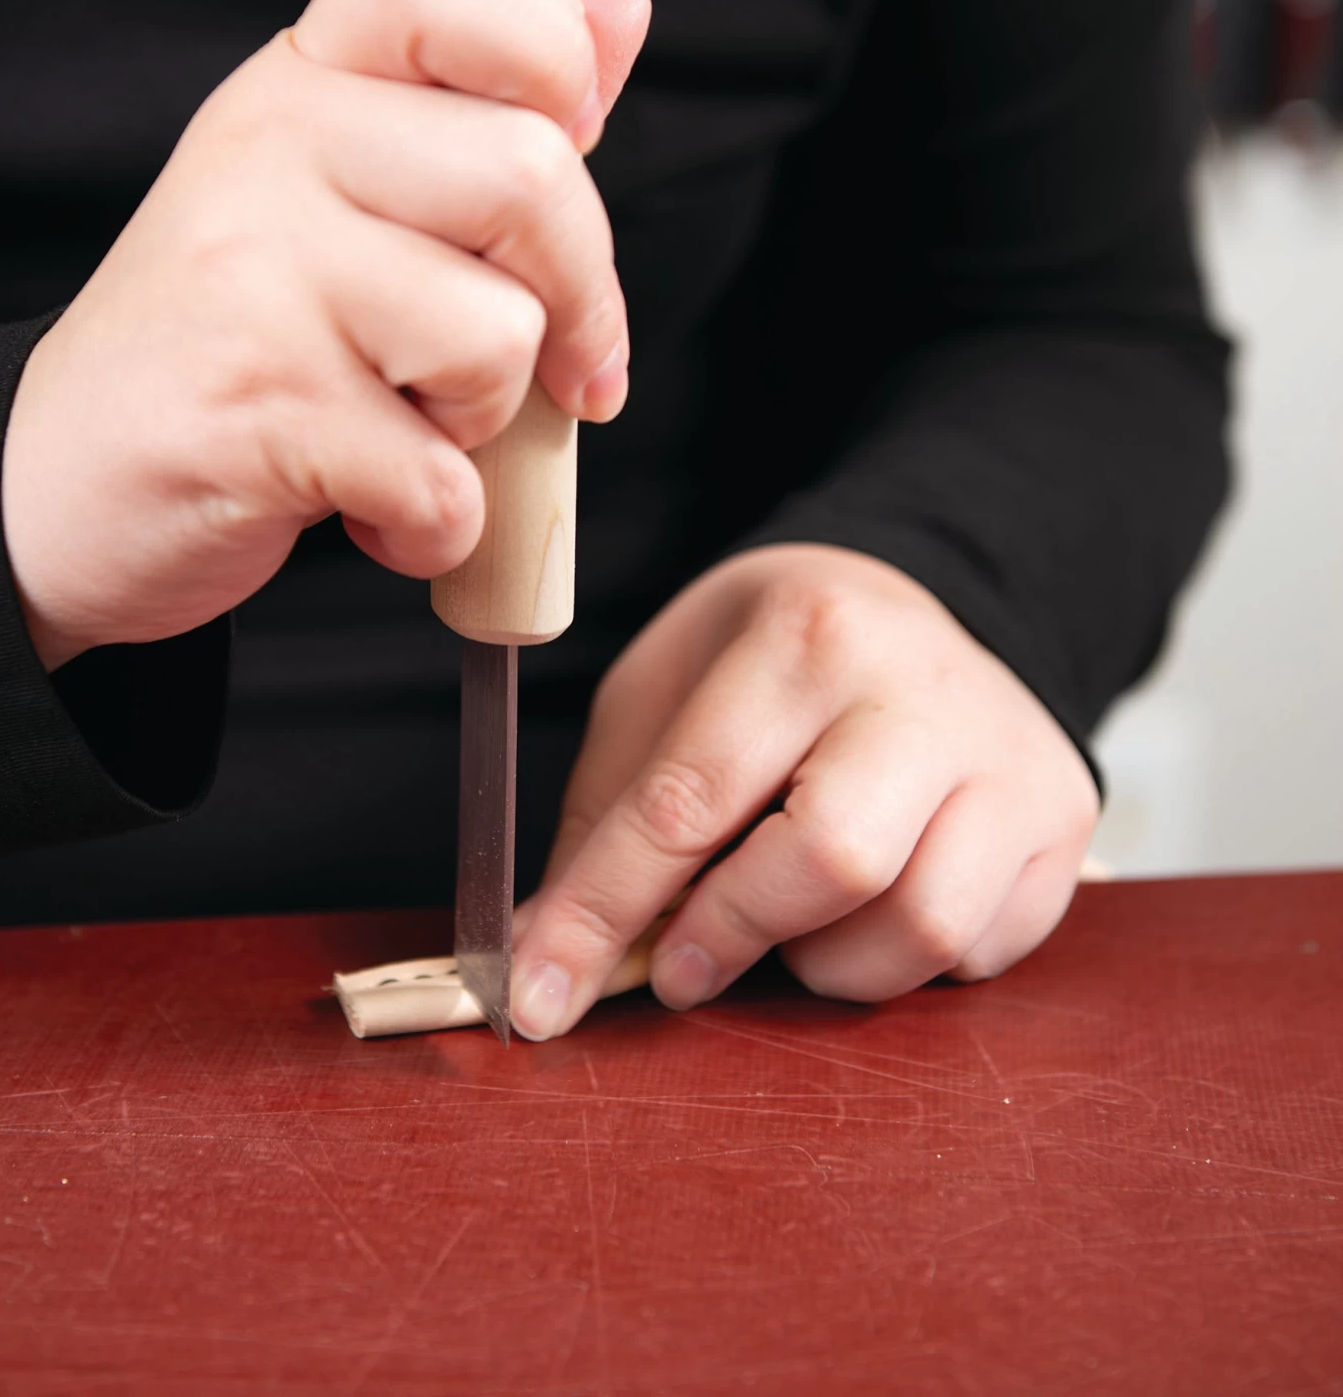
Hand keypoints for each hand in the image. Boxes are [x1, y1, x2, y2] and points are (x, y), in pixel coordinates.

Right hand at [2, 0, 649, 668]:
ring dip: (487, 425)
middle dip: (581, 307)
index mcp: (303, 87)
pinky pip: (441, 479)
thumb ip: (484, 118)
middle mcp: (270, 153)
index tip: (572, 150)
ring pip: (498, 336)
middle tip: (552, 372)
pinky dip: (437, 529)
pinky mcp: (258, 408)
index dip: (549, 56)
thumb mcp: (344, 202)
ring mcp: (254, 277)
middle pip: (531, 178)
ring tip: (407, 432)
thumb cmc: (236, 344)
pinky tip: (376, 515)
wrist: (65, 481)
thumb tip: (618, 9)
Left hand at [509, 545, 1099, 1038]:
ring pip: (919, 926)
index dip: (603, 913)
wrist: (907, 608)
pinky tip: (872, 905)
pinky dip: (902, 960)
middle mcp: (923, 689)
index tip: (541, 998)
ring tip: (791, 919)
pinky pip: (981, 949)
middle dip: (733, 937)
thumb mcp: (663, 695)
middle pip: (832, 862)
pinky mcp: (1063, 819)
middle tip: (685, 965)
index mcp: (808, 633)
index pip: (691, 799)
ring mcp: (1011, 755)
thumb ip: (612, 825)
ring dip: (826, 962)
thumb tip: (550, 963)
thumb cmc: (767, 659)